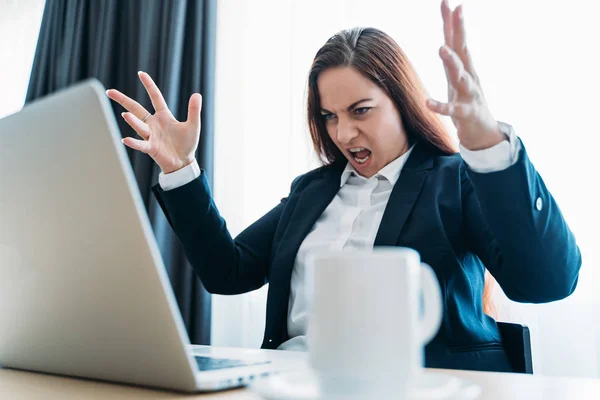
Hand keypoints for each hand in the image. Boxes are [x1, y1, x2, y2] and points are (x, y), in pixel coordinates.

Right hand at [106, 71, 201, 173]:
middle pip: (136, 108)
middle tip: (110, 92)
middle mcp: (154, 124)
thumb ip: (194, 110)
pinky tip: (125, 139)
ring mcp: (151, 136)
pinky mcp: (151, 148)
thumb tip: (197, 94)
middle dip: (123, 100)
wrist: (183, 162)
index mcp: (163, 116)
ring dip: (133, 121)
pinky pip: (141, 144)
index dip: (149, 85)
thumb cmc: (187, 144)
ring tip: (125, 114)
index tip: (141, 73)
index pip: (155, 97)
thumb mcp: (193, 125)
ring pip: (139, 126)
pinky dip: (133, 142)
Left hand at [426, 0, 505, 150]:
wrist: (483, 130)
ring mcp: (468, 94)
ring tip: (440, 49)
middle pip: (462, 50)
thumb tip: (445, 38)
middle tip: (456, 10)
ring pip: (460, 76)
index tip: (447, 2)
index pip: (456, 40)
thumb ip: (451, 57)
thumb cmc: (467, 99)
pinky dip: (440, 106)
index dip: (452, 22)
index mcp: (464, 67)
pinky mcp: (465, 112)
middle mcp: (468, 76)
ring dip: (451, 62)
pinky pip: (451, 109)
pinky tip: (428, 103)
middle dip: (459, 30)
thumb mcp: (457, 76)